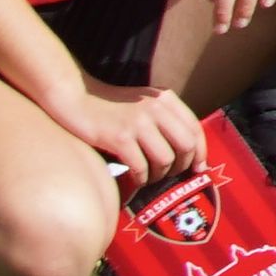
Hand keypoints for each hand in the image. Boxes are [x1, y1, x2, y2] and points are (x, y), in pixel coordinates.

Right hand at [56, 74, 205, 188]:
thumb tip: (185, 150)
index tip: (198, 168)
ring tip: (150, 177)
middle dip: (182, 166)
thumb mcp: (143, 102)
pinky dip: (141, 179)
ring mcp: (138, 122)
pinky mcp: (119, 137)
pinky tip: (135, 179)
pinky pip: (141, 167)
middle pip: (186, 145)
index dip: (201, 152)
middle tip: (171, 175)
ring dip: (160, 175)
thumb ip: (163, 118)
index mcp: (165, 98)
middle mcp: (156, 108)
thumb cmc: (109, 105)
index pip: (195, 128)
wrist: (75, 97)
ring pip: (166, 159)